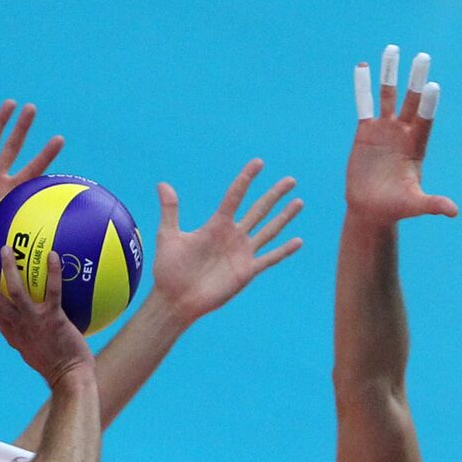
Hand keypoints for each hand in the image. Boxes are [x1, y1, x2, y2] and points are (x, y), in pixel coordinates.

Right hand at [0, 246, 91, 387]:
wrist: (68, 377)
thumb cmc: (54, 364)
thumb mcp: (29, 350)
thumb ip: (20, 335)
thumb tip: (13, 325)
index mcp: (10, 331)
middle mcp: (16, 325)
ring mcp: (33, 321)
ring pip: (14, 290)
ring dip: (8, 268)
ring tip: (7, 249)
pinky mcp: (53, 319)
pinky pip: (52, 290)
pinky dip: (52, 271)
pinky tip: (54, 255)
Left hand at [152, 160, 301, 325]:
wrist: (176, 299)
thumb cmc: (169, 269)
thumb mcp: (168, 236)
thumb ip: (170, 210)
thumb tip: (162, 184)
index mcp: (216, 225)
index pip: (235, 196)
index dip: (246, 179)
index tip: (258, 162)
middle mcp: (233, 236)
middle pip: (259, 210)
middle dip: (274, 195)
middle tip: (290, 180)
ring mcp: (242, 253)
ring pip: (269, 230)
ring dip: (284, 217)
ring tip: (298, 202)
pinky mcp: (246, 271)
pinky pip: (269, 259)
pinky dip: (283, 251)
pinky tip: (298, 241)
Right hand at [345, 46, 456, 223]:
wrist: (371, 209)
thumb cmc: (395, 208)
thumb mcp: (414, 205)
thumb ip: (433, 204)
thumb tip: (454, 211)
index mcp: (417, 147)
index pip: (425, 121)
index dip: (428, 105)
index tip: (432, 86)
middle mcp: (403, 133)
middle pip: (411, 101)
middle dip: (416, 80)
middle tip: (423, 57)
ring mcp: (385, 130)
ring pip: (388, 96)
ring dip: (390, 74)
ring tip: (392, 49)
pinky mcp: (365, 132)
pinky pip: (364, 105)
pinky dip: (363, 87)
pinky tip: (363, 67)